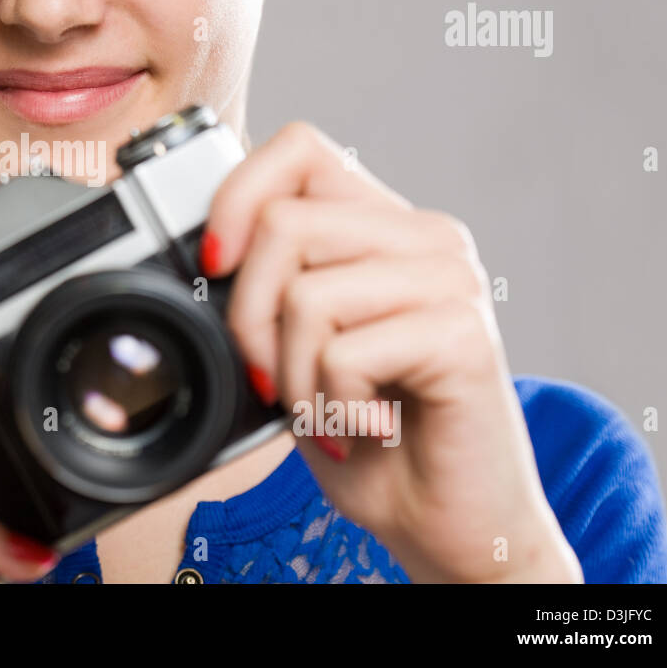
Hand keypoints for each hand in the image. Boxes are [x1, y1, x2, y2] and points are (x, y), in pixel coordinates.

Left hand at [201, 122, 581, 582]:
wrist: (447, 521)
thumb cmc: (368, 435)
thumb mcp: (295, 352)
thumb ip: (267, 294)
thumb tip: (202, 259)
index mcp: (381, 226)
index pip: (299, 146)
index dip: (238, 193)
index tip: (213, 263)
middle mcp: (424, 237)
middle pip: (286, 223)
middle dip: (249, 317)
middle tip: (269, 380)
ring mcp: (451, 280)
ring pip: (309, 293)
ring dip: (290, 375)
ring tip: (325, 408)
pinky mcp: (464, 334)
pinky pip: (346, 351)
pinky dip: (332, 405)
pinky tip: (366, 425)